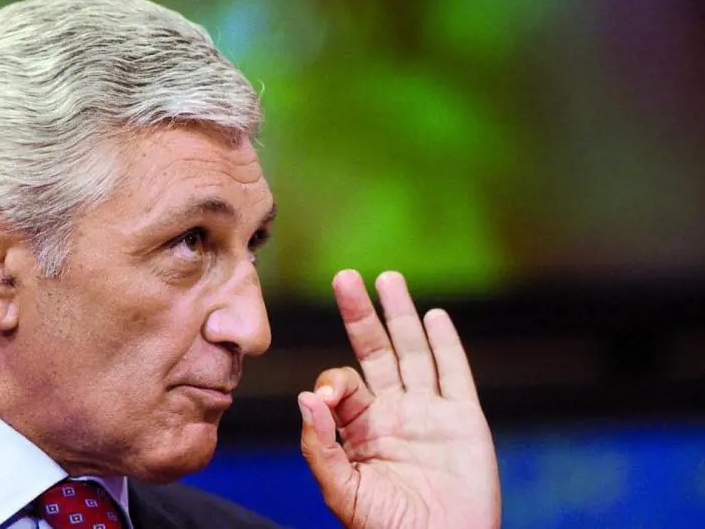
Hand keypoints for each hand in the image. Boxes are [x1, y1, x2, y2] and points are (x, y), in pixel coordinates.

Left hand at [298, 270, 500, 528]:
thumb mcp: (343, 492)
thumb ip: (321, 446)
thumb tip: (307, 397)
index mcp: (361, 428)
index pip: (343, 383)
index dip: (334, 380)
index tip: (329, 397)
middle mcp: (393, 412)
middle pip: (376, 351)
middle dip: (361, 315)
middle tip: (345, 277)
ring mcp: (429, 412)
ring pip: (414, 352)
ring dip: (402, 315)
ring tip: (388, 279)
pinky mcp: (463, 420)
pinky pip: (454, 374)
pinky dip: (446, 344)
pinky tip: (434, 316)